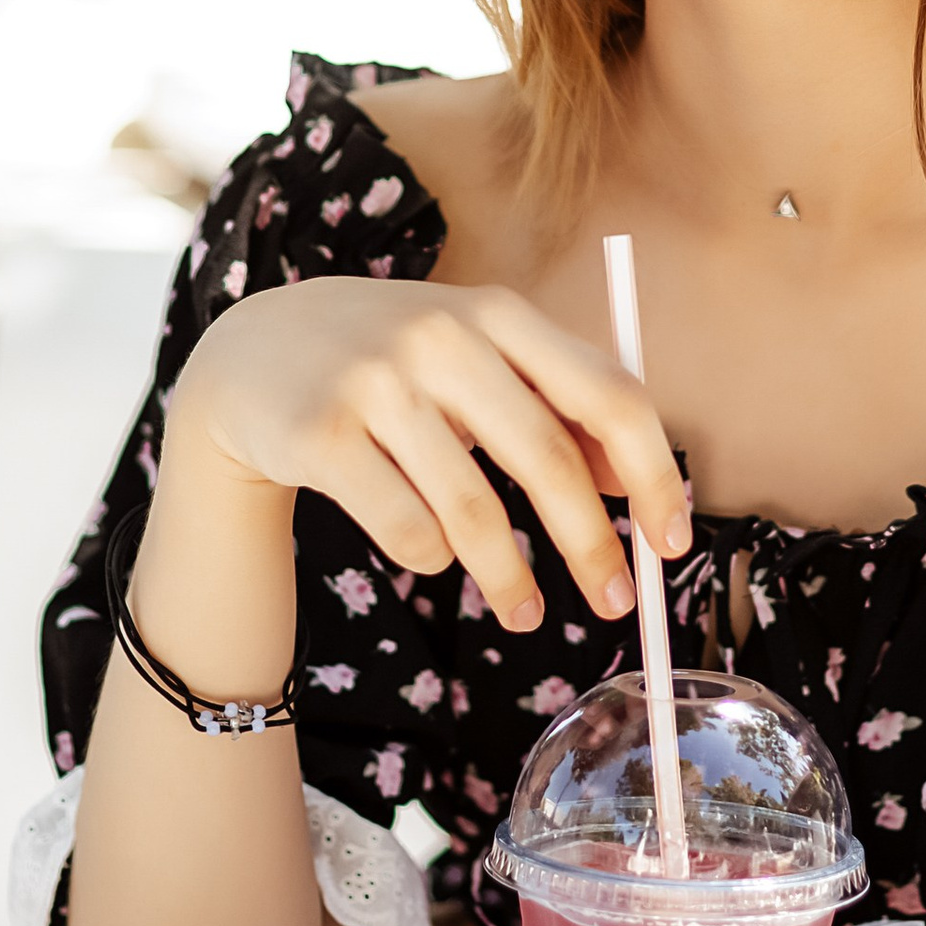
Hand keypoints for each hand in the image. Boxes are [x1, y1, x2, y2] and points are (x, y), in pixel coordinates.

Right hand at [167, 276, 688, 632]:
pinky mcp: (319, 435)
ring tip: (527, 614)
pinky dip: (432, 560)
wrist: (253, 350)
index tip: (672, 540)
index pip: (608, 393)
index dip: (654, 473)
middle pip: (547, 459)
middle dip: (591, 545)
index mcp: (499, 311)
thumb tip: (638, 485)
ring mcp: (375, 381)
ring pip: (472, 512)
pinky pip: (406, 531)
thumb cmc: (393, 364)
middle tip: (618, 604)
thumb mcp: (478, 361)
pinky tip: (431, 558)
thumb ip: (555, 407)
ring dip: (512, 578)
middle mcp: (442, 334)